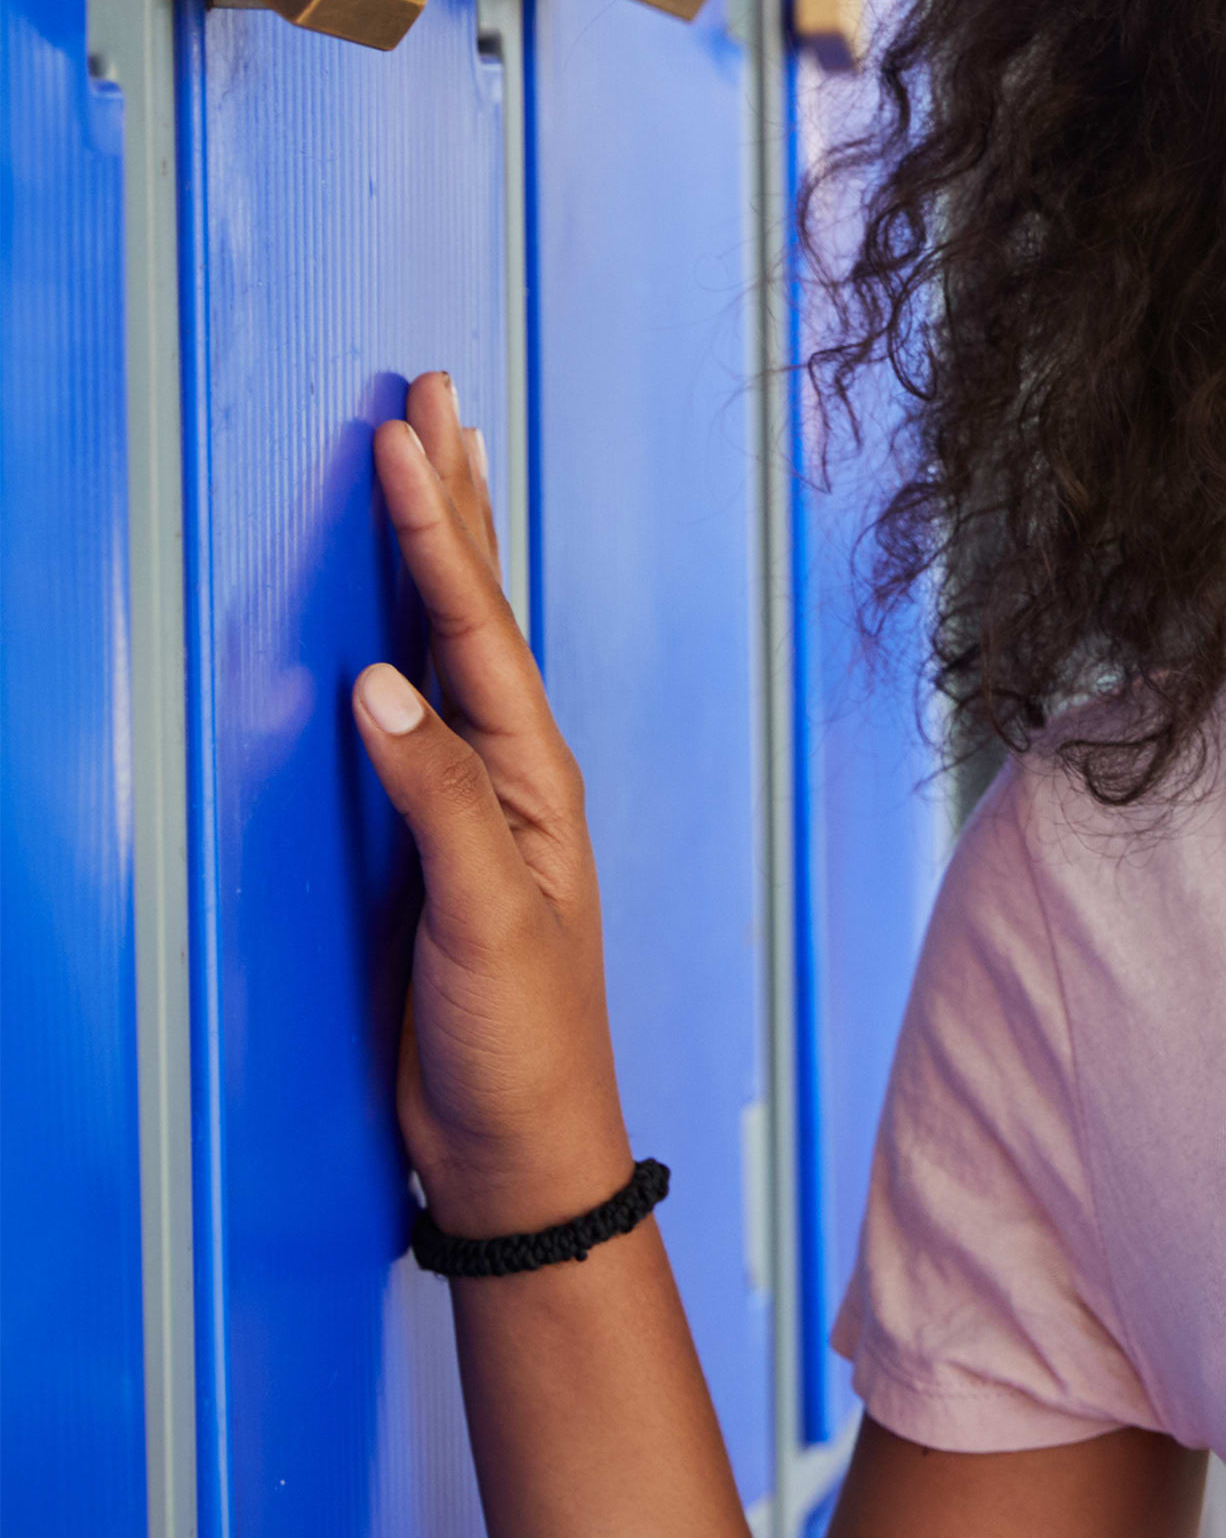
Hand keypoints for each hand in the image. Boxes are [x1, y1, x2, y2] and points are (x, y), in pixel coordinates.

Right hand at [356, 372, 633, 1238]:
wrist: (520, 1146)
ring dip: (440, 547)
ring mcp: (473, 801)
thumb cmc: (518, 1044)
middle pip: (475, 607)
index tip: (404, 437)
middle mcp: (511, 773)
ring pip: (453, 643)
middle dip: (451, 498)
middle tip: (431, 391)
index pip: (475, 630)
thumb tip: (381, 686)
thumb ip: (437, 805)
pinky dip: (408, 634)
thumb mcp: (482, 924)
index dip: (437, 533)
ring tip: (428, 452)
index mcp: (532, 779)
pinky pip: (419, 707)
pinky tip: (394, 608)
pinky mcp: (431, 841)